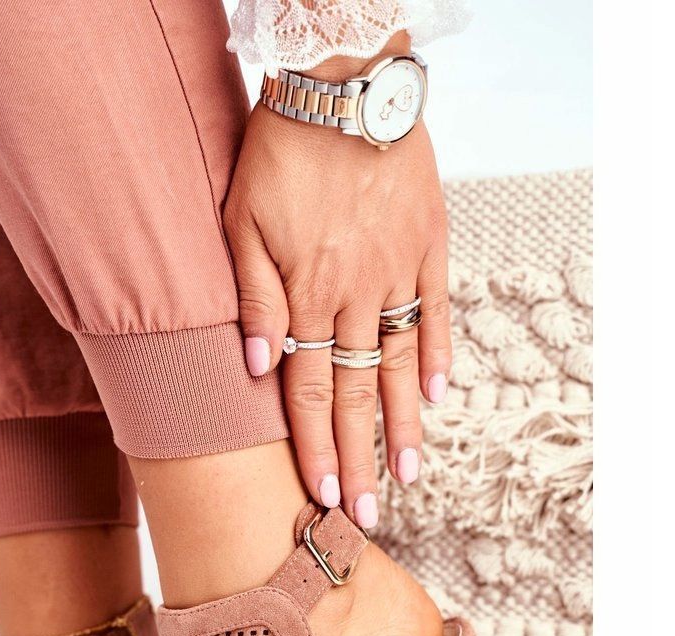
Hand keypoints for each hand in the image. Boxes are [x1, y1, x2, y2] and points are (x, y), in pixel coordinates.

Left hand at [223, 62, 450, 528]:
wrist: (342, 82)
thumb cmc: (278, 153)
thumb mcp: (239, 223)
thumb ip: (251, 299)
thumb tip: (256, 368)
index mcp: (306, 295)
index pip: (311, 393)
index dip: (315, 448)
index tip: (319, 497)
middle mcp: (354, 295)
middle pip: (358, 394)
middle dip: (358, 460)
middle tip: (365, 513)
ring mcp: (397, 273)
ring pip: (399, 365)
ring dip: (402, 425)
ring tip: (405, 475)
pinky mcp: (427, 245)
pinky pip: (434, 312)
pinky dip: (435, 355)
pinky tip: (436, 397)